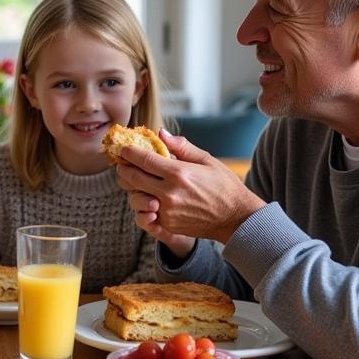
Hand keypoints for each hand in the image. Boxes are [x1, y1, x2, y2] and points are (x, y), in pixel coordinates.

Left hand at [115, 129, 264, 247]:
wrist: (236, 218)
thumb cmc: (224, 186)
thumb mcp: (207, 160)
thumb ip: (182, 146)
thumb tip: (160, 133)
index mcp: (179, 173)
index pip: (143, 160)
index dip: (129, 153)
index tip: (124, 148)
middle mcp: (169, 193)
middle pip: (133, 178)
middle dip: (124, 168)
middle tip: (122, 163)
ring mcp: (167, 211)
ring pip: (135, 197)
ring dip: (130, 187)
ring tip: (133, 179)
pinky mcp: (167, 225)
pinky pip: (144, 213)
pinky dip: (142, 204)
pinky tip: (145, 195)